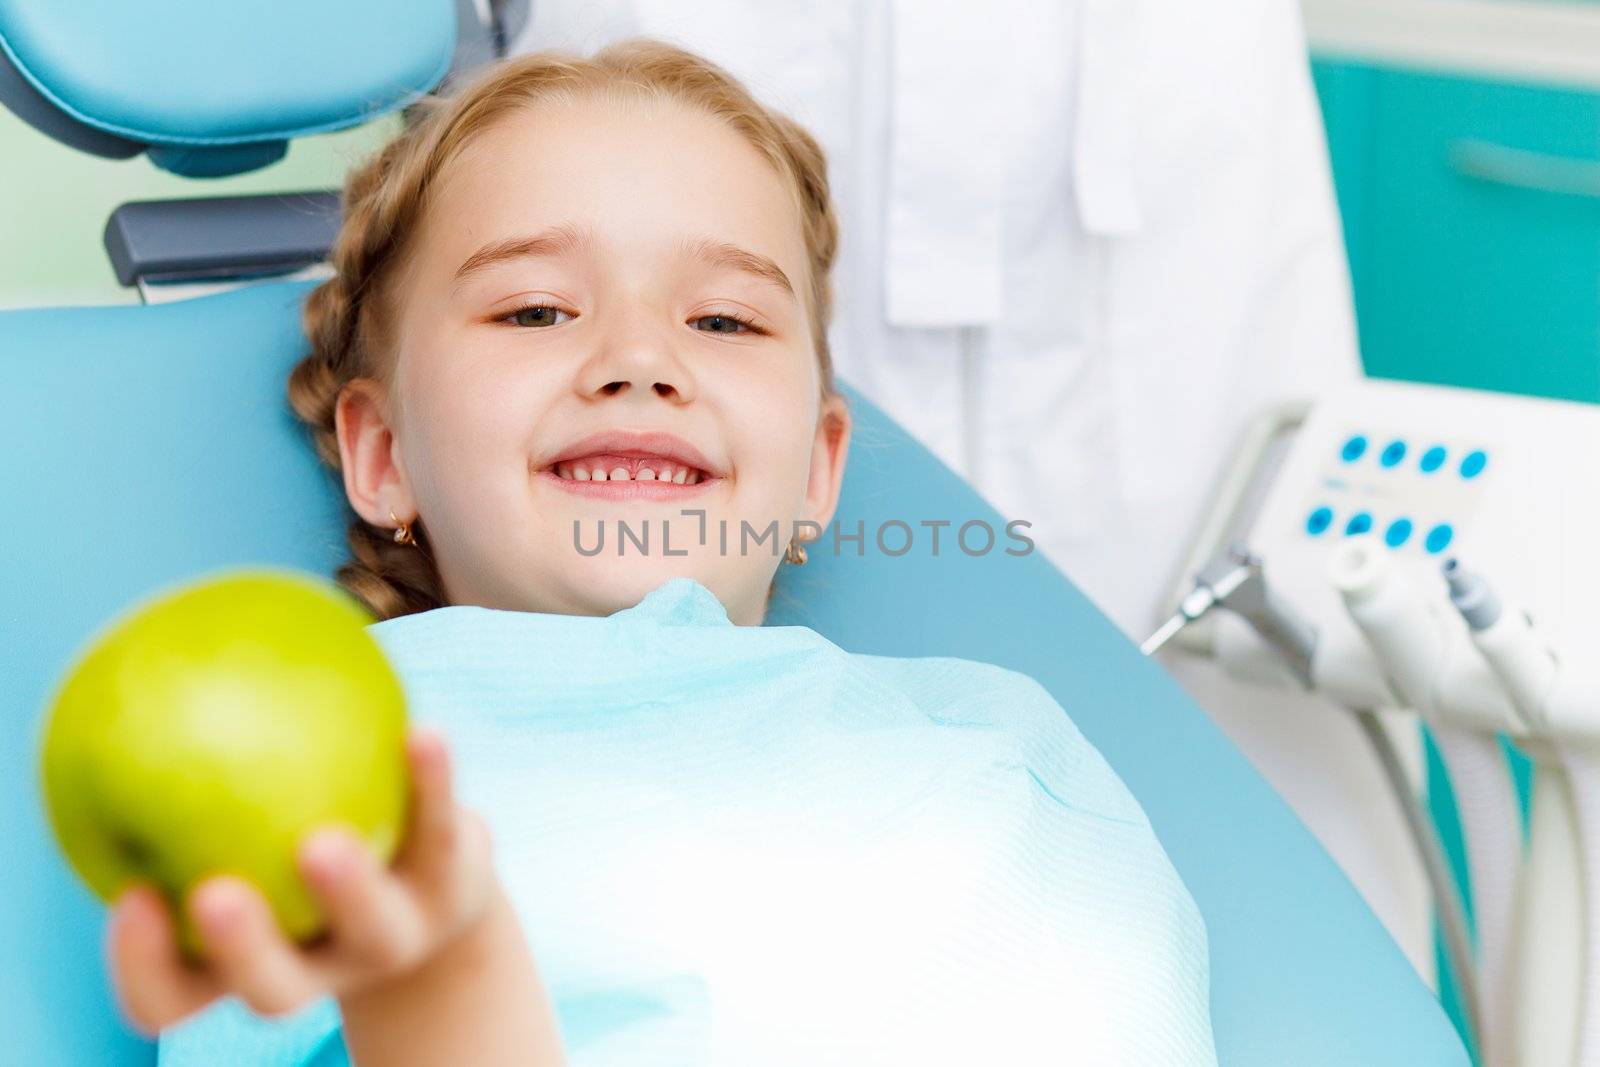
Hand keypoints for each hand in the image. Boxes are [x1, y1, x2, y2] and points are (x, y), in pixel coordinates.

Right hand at [108, 726, 495, 1033]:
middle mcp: (321, 967)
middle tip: (214, 895)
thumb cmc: (296, 852)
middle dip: (243, 948)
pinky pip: (442, 829)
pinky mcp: (455, 886)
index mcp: (247, 969)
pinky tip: (421, 730)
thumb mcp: (236, 829)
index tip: (131, 897)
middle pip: (277, 988)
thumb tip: (116, 681)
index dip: (143, 967)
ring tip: (321, 841)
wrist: (436, 892)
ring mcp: (393, 936)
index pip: (172, 997)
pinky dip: (431, 781)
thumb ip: (184, 785)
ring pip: (372, 927)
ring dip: (347, 887)